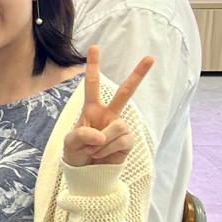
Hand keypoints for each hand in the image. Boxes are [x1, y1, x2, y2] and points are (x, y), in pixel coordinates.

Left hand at [63, 46, 153, 167]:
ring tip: (95, 150)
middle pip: (125, 92)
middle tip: (151, 57)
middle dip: (138, 75)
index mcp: (91, 110)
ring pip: (118, 126)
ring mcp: (120, 127)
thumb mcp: (70, 144)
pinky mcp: (128, 141)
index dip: (93, 66)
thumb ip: (81, 135)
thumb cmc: (76, 154)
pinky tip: (104, 154)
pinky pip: (122, 140)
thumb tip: (101, 134)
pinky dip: (109, 149)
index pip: (91, 85)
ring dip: (102, 141)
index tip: (95, 47)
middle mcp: (108, 115)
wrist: (87, 174)